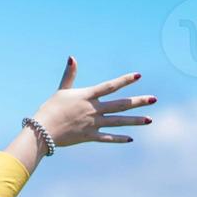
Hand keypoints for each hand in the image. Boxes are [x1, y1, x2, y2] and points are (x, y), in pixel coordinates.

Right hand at [31, 57, 155, 147]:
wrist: (42, 130)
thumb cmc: (50, 109)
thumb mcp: (61, 91)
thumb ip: (69, 75)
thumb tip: (72, 57)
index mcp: (87, 96)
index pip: (110, 86)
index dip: (124, 80)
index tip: (138, 75)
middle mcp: (93, 109)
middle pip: (120, 104)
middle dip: (138, 102)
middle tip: (154, 99)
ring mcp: (92, 124)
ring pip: (118, 121)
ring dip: (134, 120)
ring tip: (149, 120)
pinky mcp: (89, 136)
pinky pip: (107, 138)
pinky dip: (118, 138)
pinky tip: (131, 138)